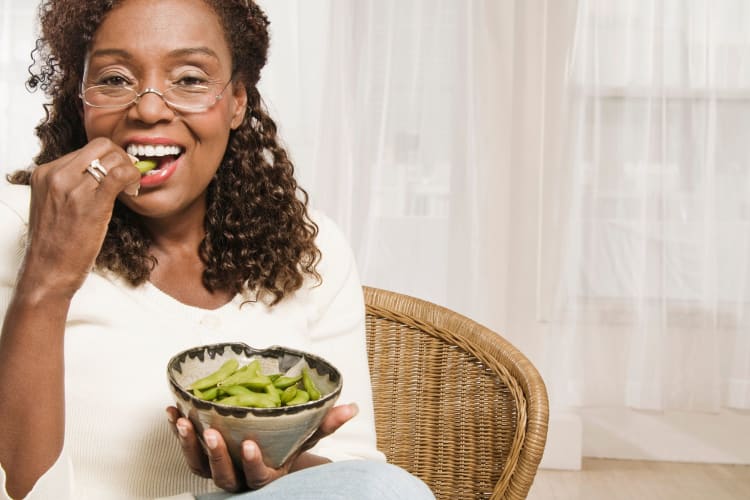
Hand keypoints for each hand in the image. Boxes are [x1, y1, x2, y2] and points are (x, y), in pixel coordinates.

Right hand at [21, 137, 140, 297]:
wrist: (48, 270)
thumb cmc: (55, 243)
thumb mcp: (54, 204)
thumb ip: (70, 184)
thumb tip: (101, 173)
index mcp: (45, 172)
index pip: (87, 149)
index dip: (109, 159)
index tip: (117, 174)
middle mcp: (56, 174)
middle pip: (102, 146)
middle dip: (122, 158)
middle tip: (128, 178)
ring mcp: (72, 187)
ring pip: (114, 157)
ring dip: (129, 170)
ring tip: (129, 189)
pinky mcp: (91, 202)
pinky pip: (120, 174)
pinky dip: (133, 177)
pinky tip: (133, 191)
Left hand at [166, 403, 358, 491]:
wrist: (267, 456)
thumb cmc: (287, 446)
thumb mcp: (306, 437)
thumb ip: (325, 423)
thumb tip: (351, 406)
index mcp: (266, 476)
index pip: (258, 476)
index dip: (252, 463)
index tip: (250, 444)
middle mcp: (239, 477)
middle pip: (223, 474)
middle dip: (216, 453)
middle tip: (210, 430)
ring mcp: (218, 469)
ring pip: (199, 464)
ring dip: (188, 443)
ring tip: (184, 420)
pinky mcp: (202, 458)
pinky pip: (186, 449)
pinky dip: (177, 432)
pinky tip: (173, 411)